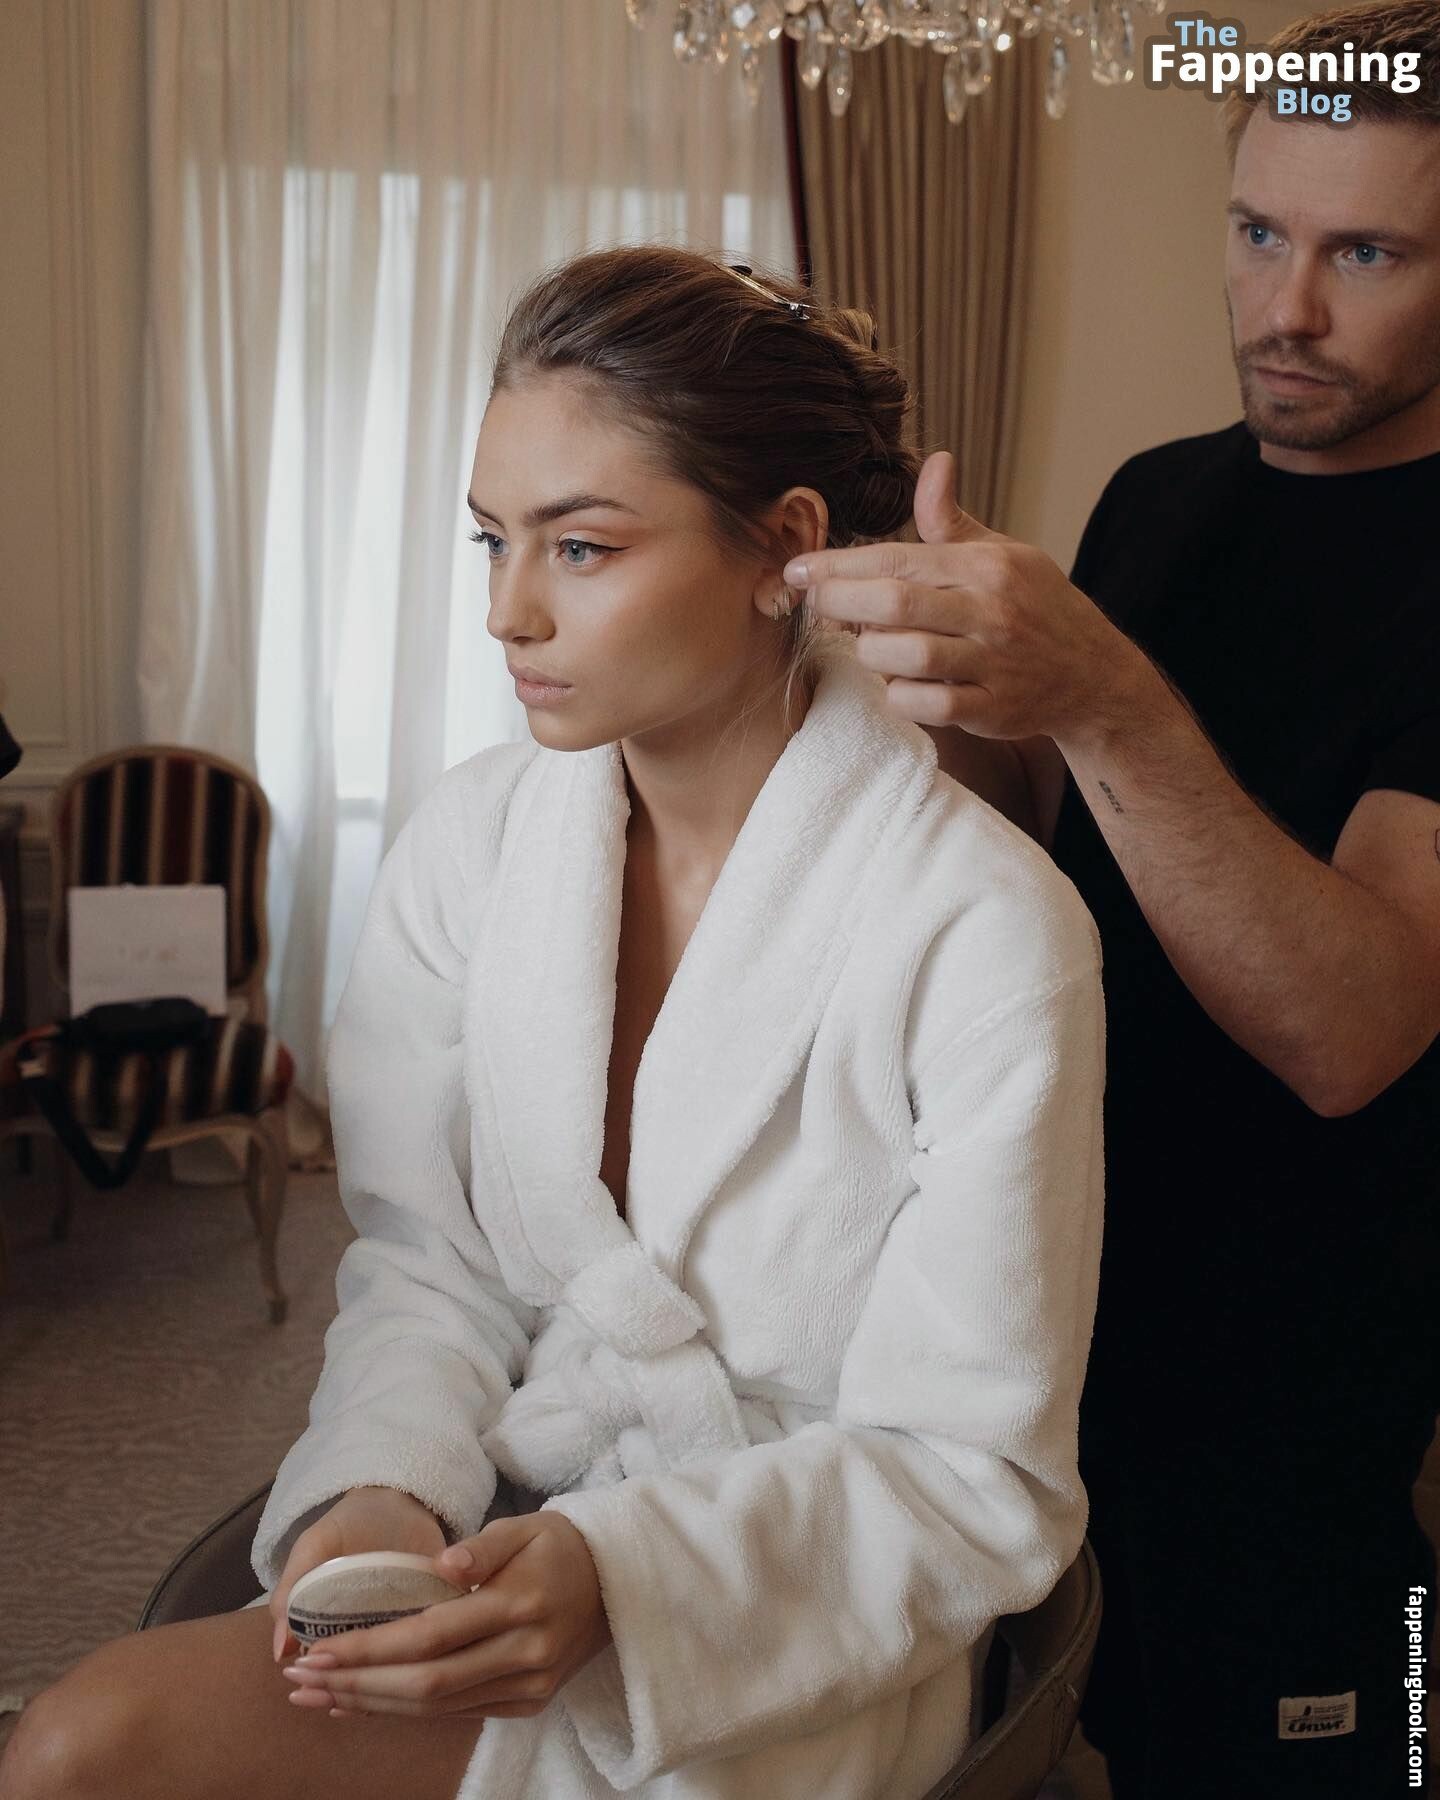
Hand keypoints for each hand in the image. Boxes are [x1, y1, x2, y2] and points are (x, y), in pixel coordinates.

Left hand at [279, 1510, 612, 1720]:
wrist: (621, 1584)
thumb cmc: (563, 1546)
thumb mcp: (530, 1526)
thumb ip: (485, 1545)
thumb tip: (441, 1563)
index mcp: (520, 1604)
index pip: (430, 1636)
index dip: (369, 1648)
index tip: (318, 1649)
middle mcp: (524, 1654)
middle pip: (425, 1684)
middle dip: (356, 1685)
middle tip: (300, 1682)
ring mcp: (528, 1686)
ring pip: (437, 1708)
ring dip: (371, 1705)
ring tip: (317, 1698)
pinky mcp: (528, 1704)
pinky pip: (457, 1713)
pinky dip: (405, 1712)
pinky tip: (366, 1704)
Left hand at [784, 449, 1146, 749]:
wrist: (1094, 676)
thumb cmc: (1036, 608)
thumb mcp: (1004, 554)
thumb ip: (952, 521)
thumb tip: (934, 462)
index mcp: (988, 566)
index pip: (899, 558)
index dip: (840, 566)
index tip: (799, 569)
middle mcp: (991, 611)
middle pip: (895, 605)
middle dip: (840, 604)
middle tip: (814, 604)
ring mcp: (993, 664)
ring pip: (907, 657)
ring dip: (872, 653)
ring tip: (868, 644)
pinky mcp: (992, 709)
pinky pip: (927, 705)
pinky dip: (901, 695)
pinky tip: (899, 682)